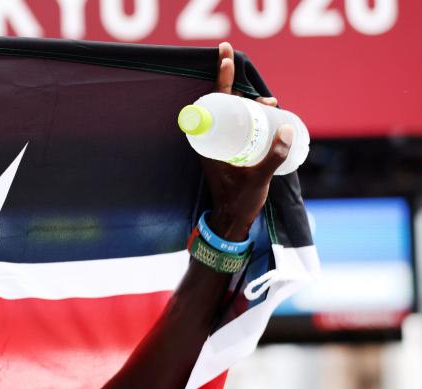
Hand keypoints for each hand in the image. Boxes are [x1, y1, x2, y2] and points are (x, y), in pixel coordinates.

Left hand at [201, 42, 293, 240]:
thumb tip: (288, 127)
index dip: (220, 77)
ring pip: (234, 115)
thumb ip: (273, 155)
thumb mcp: (258, 179)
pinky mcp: (229, 151)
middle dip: (245, 94)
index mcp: (207, 144)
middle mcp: (210, 141)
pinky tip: (267, 115)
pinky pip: (238, 126)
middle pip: (225, 104)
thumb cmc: (239, 203)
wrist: (231, 224)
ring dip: (251, 106)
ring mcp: (220, 146)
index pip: (212, 102)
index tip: (226, 56)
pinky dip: (252, 116)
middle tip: (269, 102)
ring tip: (272, 108)